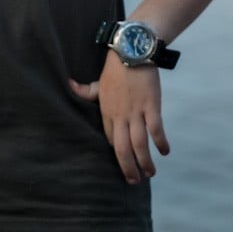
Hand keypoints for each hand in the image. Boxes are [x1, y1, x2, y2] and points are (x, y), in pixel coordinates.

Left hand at [69, 52, 168, 183]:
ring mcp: (136, 112)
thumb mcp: (98, 81)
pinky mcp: (151, 105)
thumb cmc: (115, 67)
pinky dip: (160, 143)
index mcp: (107, 112)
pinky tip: (164, 151)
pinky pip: (156, 129)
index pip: (112, 140)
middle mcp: (120, 116)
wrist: (131, 50)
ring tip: (150, 173)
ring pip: (139, 144)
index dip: (118, 154)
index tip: (125, 164)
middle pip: (123, 149)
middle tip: (134, 181)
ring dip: (145, 162)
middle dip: (128, 168)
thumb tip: (68, 84)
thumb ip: (85, 90)